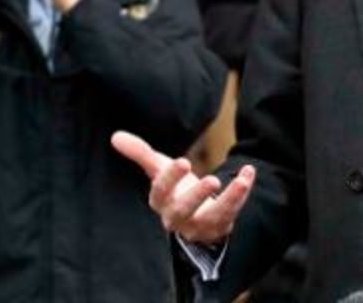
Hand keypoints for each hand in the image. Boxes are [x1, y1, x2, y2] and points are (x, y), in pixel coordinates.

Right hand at [110, 131, 255, 244]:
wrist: (193, 214)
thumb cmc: (172, 189)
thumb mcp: (157, 169)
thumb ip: (139, 153)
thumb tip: (115, 136)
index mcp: (160, 202)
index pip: (160, 192)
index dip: (170, 178)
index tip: (183, 162)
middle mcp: (177, 218)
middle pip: (182, 211)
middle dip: (196, 197)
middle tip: (212, 181)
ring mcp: (199, 225)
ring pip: (212, 217)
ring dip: (228, 200)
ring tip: (239, 180)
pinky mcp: (219, 226)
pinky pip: (232, 212)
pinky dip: (241, 193)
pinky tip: (247, 172)